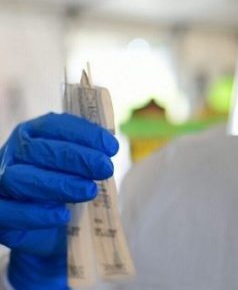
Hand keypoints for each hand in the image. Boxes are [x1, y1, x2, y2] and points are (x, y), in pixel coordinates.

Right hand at [0, 113, 117, 288]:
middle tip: (106, 168)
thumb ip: (89, 151)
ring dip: (59, 184)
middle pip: (37, 150)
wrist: (48, 227)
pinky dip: (36, 214)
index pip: (54, 125)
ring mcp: (0, 182)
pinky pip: (8, 212)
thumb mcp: (79, 165)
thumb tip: (108, 147)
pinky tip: (63, 215)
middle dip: (76, 158)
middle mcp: (12, 154)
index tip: (112, 147)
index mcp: (32, 133)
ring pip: (19, 178)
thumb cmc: (66, 184)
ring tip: (90, 191)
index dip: (84, 134)